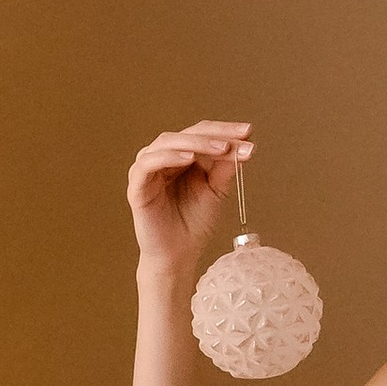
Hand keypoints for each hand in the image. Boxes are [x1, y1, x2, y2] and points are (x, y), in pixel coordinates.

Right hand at [128, 121, 251, 278]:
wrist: (178, 255)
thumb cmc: (194, 224)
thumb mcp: (217, 191)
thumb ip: (225, 168)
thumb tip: (242, 145)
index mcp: (182, 156)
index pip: (202, 133)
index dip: (225, 130)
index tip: (249, 132)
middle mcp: (163, 158)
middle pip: (186, 133)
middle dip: (215, 135)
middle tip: (238, 140)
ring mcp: (148, 170)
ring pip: (167, 142)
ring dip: (196, 142)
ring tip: (221, 148)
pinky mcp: (137, 186)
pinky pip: (149, 163)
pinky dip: (169, 156)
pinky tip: (189, 158)